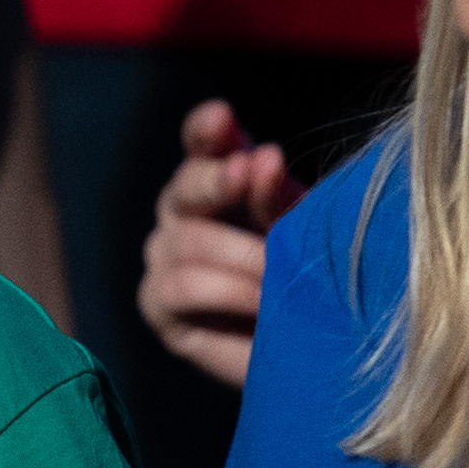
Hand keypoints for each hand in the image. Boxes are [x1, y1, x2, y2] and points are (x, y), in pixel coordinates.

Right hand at [142, 100, 299, 391]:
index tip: (222, 117)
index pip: (203, 142)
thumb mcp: (302, 229)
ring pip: (184, 240)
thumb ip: (279, 195)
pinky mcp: (158, 303)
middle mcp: (185, 210)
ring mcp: (165, 254)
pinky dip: (223, 291)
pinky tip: (258, 301)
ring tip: (279, 272)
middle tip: (247, 173)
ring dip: (238, 255)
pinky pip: (178, 286)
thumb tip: (262, 157)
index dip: (207, 129)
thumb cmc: (310, 277)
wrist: (309, 350)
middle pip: (185, 185)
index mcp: (222, 178)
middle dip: (216, 180)